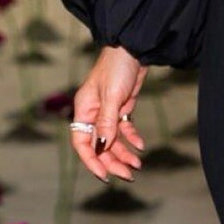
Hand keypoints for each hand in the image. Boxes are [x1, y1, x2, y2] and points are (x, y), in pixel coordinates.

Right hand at [69, 45, 147, 181]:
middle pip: (100, 145)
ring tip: (138, 165)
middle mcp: (93, 114)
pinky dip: (132, 138)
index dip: (92, 161)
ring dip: (124, 153)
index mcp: (84, 110)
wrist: (134, 48)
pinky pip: (125, 129)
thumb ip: (107, 122)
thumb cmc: (117, 68)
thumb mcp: (112, 96)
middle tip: (128, 175)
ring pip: (113, 140)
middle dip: (112, 162)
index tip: (104, 175)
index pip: (82, 143)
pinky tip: (141, 146)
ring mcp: (108, 112)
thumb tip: (102, 147)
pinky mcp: (122, 108)